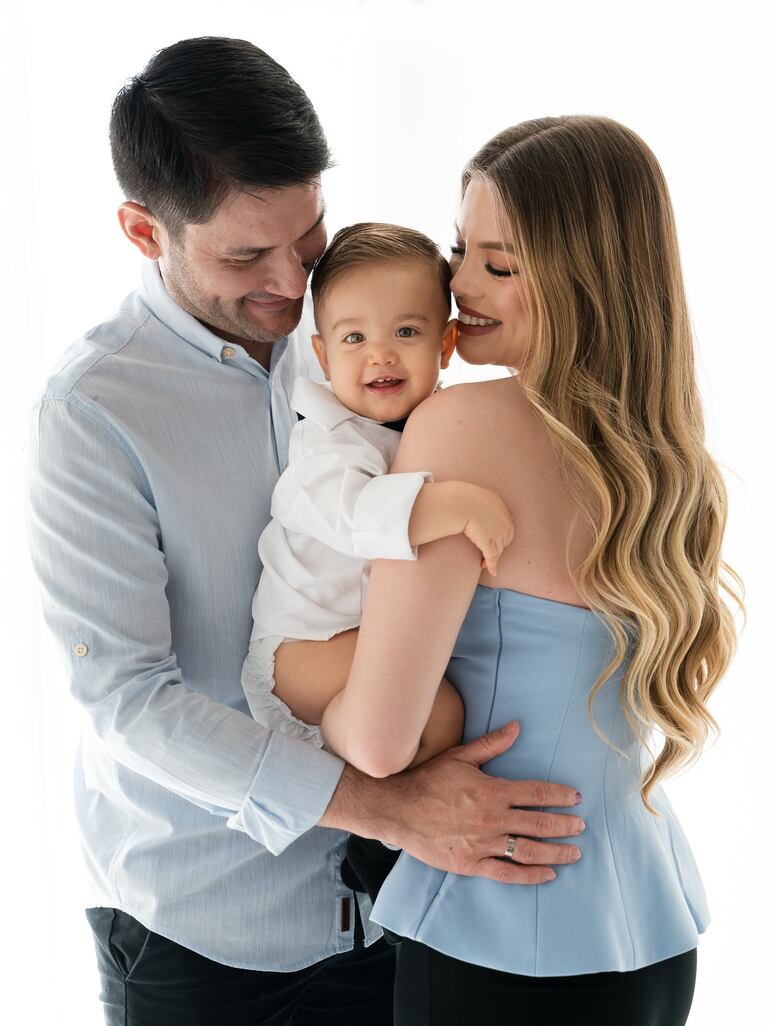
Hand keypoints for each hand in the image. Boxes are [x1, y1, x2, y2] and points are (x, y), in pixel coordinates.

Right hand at [366, 720, 583, 883]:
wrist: (397, 809)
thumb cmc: (428, 780)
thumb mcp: (460, 756)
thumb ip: (491, 745)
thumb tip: (517, 727)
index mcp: (492, 791)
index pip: (536, 794)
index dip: (560, 796)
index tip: (576, 798)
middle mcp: (492, 819)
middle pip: (539, 824)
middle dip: (565, 825)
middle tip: (581, 826)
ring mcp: (483, 845)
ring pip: (529, 851)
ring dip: (556, 852)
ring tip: (574, 852)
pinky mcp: (471, 864)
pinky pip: (507, 873)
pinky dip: (530, 875)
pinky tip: (548, 874)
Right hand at [461, 487, 513, 575]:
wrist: (459, 502)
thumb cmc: (459, 497)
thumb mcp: (472, 495)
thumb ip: (474, 501)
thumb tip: (466, 504)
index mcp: (500, 507)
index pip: (506, 526)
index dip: (501, 536)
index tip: (494, 541)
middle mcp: (503, 521)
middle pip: (504, 539)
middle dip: (498, 548)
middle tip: (488, 554)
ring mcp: (498, 533)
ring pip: (498, 550)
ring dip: (492, 558)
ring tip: (483, 564)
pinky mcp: (489, 542)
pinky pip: (492, 557)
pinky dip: (492, 565)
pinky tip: (491, 571)